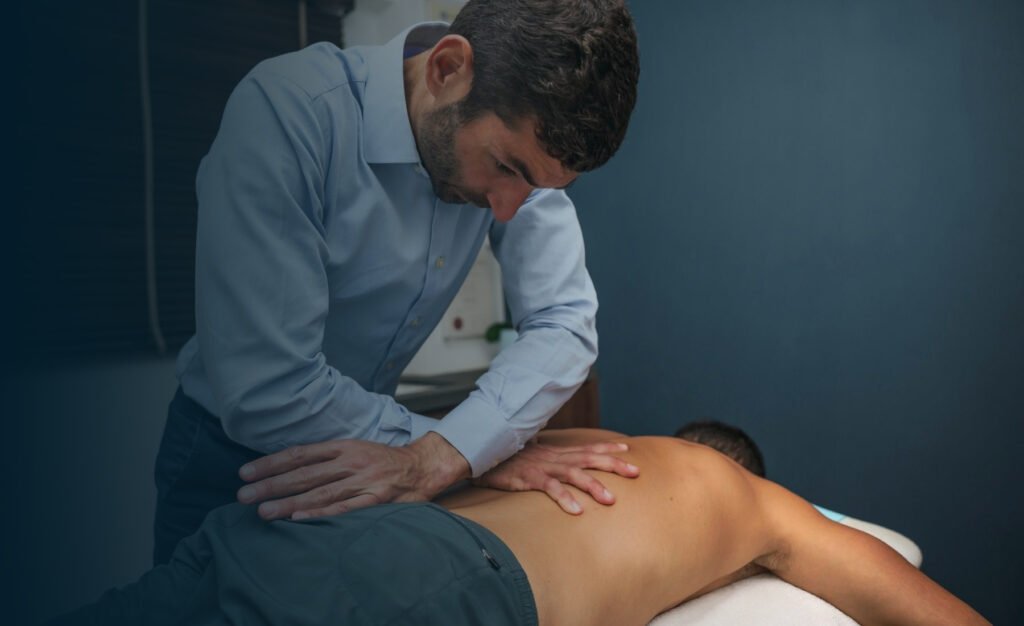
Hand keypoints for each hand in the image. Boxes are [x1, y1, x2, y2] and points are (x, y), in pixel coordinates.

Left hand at [236, 433, 469, 520]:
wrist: (423, 467)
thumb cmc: (382, 461)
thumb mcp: (354, 449)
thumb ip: (325, 458)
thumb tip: (287, 469)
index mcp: (342, 446)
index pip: (299, 454)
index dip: (271, 463)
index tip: (245, 472)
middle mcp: (349, 461)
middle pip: (303, 474)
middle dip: (271, 485)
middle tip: (243, 495)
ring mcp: (362, 480)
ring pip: (319, 492)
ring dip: (288, 502)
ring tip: (263, 512)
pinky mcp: (375, 499)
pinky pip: (344, 508)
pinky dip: (321, 513)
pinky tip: (300, 519)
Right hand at [473, 439, 639, 514]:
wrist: (477, 453)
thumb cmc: (501, 456)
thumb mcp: (526, 453)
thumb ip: (540, 454)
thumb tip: (544, 448)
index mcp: (553, 452)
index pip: (585, 448)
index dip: (606, 448)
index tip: (627, 449)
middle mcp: (552, 457)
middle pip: (588, 458)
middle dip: (613, 465)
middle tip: (636, 472)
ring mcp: (541, 466)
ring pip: (574, 474)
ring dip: (594, 486)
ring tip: (611, 499)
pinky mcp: (528, 478)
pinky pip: (550, 488)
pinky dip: (564, 498)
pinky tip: (577, 511)